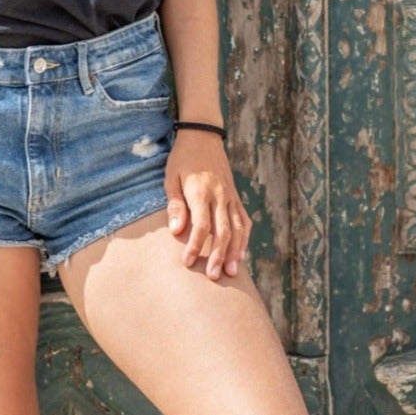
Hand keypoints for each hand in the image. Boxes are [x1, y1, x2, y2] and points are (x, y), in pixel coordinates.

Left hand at [166, 130, 250, 280]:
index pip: (201, 226)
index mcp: (201, 191)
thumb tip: (177, 231)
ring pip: (238, 228)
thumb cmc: (182, 159)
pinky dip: (244, 239)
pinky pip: (244, 221)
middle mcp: (220, 196)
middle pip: (222, 231)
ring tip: (230, 272)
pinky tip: (240, 255)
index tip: (187, 262)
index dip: (195, 246)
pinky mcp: (236, 197)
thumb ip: (176, 204)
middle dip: (218, 255)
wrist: (203, 137)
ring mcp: (231, 197)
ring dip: (234, 251)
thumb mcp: (171, 177)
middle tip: (213, 277)